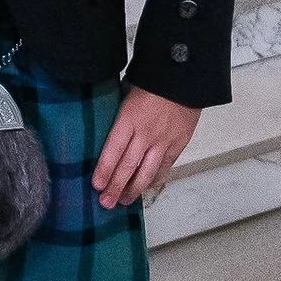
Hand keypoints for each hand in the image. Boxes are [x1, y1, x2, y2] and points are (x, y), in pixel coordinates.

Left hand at [93, 84, 198, 210]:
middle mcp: (146, 133)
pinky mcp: (178, 144)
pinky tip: (145, 187)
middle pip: (128, 166)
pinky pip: (164, 167)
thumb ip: (117, 115)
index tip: (96, 185)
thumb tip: (103, 129)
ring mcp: (164, 141)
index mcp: (129, 119)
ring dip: (134, 189)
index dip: (104, 170)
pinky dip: (154, 179)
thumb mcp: (126, 92)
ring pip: (147, 172)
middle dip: (116, 187)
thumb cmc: (151, 82)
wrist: (184, 78)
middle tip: (106, 203)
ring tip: (124, 201)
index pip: (113, 150)